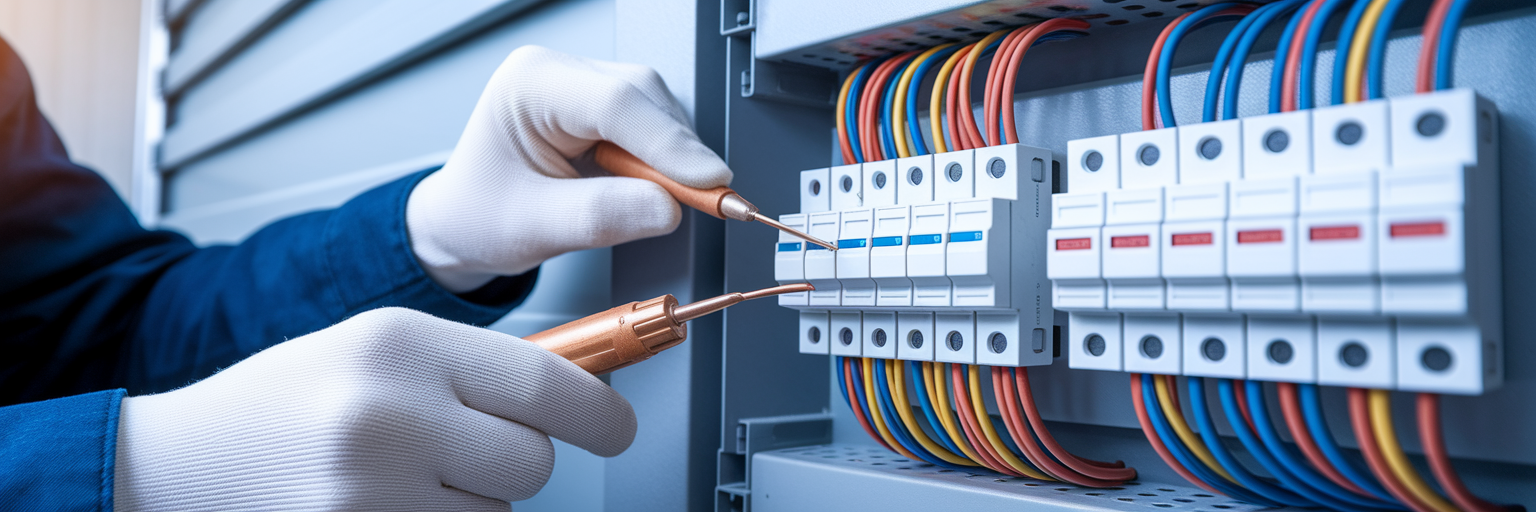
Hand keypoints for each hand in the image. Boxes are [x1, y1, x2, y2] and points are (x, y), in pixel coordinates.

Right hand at [113, 307, 635, 510]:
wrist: (183, 461)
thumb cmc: (289, 400)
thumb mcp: (380, 348)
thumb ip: (474, 367)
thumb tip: (580, 394)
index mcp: (399, 342)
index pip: (546, 383)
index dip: (600, 414)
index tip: (618, 429)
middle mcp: (388, 412)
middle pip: (532, 461)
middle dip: (519, 461)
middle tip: (466, 450)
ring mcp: (370, 487)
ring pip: (499, 511)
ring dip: (475, 499)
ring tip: (406, 474)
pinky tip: (393, 500)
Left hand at [407, 45, 731, 291]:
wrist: (464, 223)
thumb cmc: (481, 217)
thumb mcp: (535, 228)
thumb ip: (600, 217)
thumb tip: (668, 208)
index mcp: (529, 86)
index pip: (614, 104)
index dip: (669, 144)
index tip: (710, 181)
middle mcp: (559, 74)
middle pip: (643, 99)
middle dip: (677, 153)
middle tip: (707, 203)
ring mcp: (583, 87)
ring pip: (656, 110)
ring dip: (673, 159)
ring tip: (659, 203)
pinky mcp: (603, 109)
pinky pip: (653, 126)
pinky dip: (665, 162)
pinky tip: (653, 190)